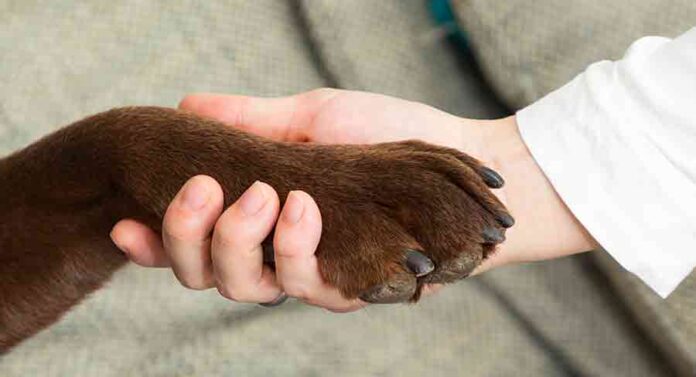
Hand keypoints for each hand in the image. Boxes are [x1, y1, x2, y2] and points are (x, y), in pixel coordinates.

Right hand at [110, 89, 596, 310]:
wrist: (458, 171)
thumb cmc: (386, 139)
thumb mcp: (313, 118)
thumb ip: (252, 121)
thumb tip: (186, 105)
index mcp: (258, 218)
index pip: (189, 243)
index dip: (151, 242)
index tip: (122, 223)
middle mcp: (275, 254)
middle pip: (204, 273)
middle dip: (190, 234)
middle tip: (204, 185)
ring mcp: (311, 275)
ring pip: (244, 287)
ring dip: (239, 240)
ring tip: (264, 192)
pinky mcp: (349, 287)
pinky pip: (304, 285)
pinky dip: (295, 247)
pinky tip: (301, 206)